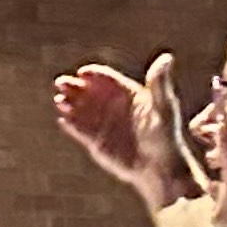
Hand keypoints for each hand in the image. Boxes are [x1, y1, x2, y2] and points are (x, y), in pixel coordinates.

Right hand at [51, 52, 201, 211]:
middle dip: (74, 86)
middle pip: (88, 91)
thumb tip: (166, 58)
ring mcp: (104, 124)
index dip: (94, 75)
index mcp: (129, 94)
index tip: (82, 73)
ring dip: (69, 103)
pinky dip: (71, 123)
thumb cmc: (165, 137)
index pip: (106, 79)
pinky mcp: (95, 141)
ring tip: (60, 101)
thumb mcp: (164, 107)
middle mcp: (113, 107)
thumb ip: (160, 83)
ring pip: (80, 109)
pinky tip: (64, 119)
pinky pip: (79, 129)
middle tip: (61, 83)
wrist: (159, 169)